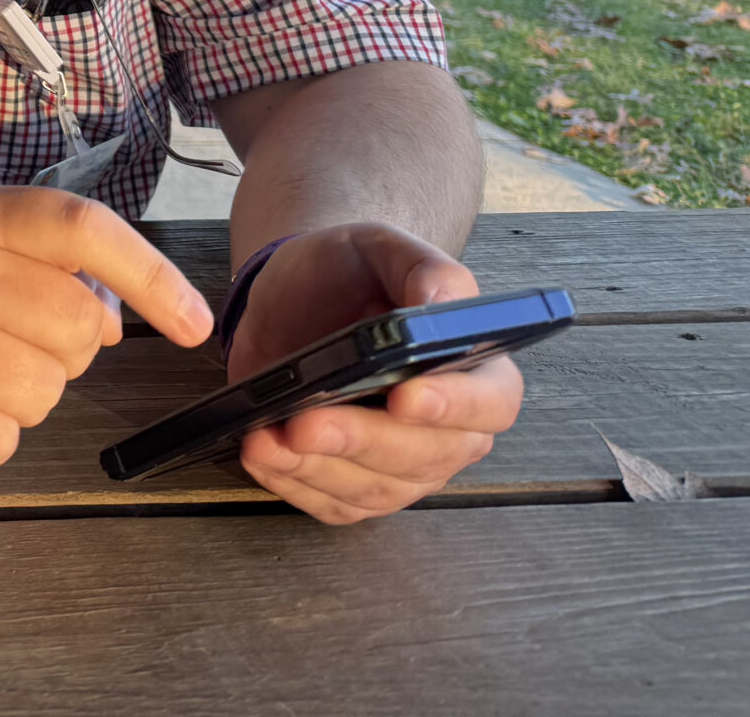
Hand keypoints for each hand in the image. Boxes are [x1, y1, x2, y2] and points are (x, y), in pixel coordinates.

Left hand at [228, 224, 523, 524]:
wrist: (296, 296)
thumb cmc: (351, 272)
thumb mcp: (381, 248)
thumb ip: (422, 267)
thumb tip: (443, 301)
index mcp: (475, 369)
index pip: (490, 402)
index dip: (454, 406)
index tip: (405, 395)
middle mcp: (449, 429)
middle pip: (425, 455)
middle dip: (362, 441)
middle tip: (308, 422)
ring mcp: (403, 465)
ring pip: (374, 487)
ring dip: (316, 469)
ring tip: (265, 439)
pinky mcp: (354, 485)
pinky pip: (332, 502)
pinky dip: (292, 484)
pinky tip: (259, 455)